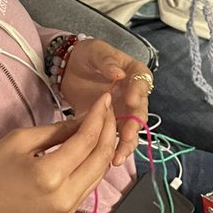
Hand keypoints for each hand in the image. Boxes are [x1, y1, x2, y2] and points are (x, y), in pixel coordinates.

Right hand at [0, 94, 117, 212]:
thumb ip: (54, 131)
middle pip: (102, 157)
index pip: (87, 140)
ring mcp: (70, 205)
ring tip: (104, 122)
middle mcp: (66, 193)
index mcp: (51, 174)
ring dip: (106, 145)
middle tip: (108, 107)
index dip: (99, 116)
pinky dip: (98, 161)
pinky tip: (95, 145)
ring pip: (101, 171)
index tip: (105, 97)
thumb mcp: (18, 141)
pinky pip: (92, 182)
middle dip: (109, 129)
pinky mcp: (68, 210)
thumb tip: (81, 122)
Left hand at [59, 38, 153, 164]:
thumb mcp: (96, 51)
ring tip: (118, 157)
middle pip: (140, 112)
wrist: (69, 68)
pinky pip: (114, 139)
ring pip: (130, 131)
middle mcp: (133, 95)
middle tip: (126, 135)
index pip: (142, 83)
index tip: (131, 101)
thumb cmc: (87, 55)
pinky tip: (108, 160)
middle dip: (134, 125)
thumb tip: (118, 73)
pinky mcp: (109, 124)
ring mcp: (122, 112)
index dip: (138, 93)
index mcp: (134, 74)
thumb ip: (107, 61)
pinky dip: (113, 150)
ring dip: (126, 144)